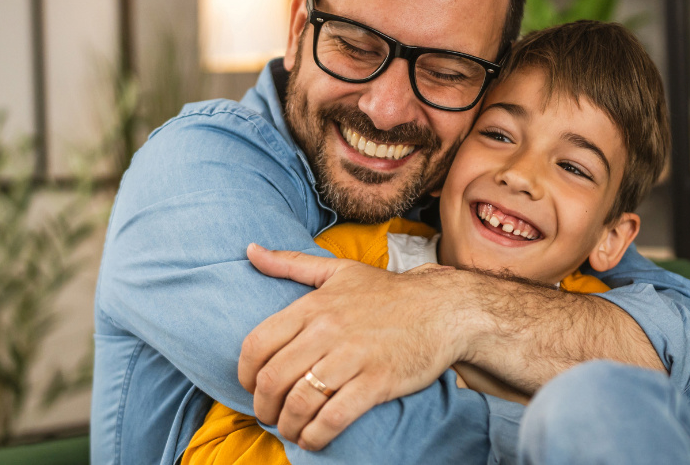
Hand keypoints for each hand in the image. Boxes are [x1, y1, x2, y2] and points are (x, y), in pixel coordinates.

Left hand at [238, 244, 472, 449]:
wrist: (444, 309)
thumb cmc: (389, 293)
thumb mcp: (339, 270)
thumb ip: (291, 263)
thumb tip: (251, 250)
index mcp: (314, 306)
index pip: (257, 344)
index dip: (245, 374)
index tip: (252, 387)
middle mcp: (328, 330)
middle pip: (273, 379)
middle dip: (263, 406)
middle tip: (269, 415)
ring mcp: (353, 357)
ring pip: (300, 402)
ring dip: (288, 425)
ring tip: (291, 430)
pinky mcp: (377, 382)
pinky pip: (333, 417)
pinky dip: (316, 435)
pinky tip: (314, 439)